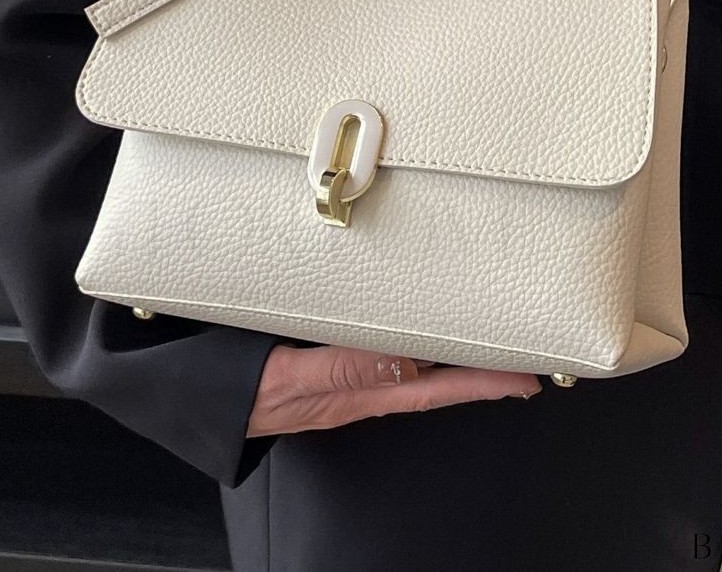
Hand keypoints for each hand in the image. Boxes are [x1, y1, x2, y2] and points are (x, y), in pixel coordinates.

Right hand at [246, 344, 540, 435]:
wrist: (196, 395)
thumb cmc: (234, 388)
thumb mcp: (286, 378)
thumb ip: (340, 370)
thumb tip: (398, 363)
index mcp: (354, 394)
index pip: (433, 389)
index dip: (482, 384)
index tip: (525, 380)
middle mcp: (356, 386)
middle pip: (433, 379)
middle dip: (481, 369)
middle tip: (525, 357)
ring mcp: (342, 374)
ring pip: (411, 365)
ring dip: (449, 355)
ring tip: (487, 340)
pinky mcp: (323, 355)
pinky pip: (380, 349)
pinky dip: (408, 339)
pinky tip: (417, 327)